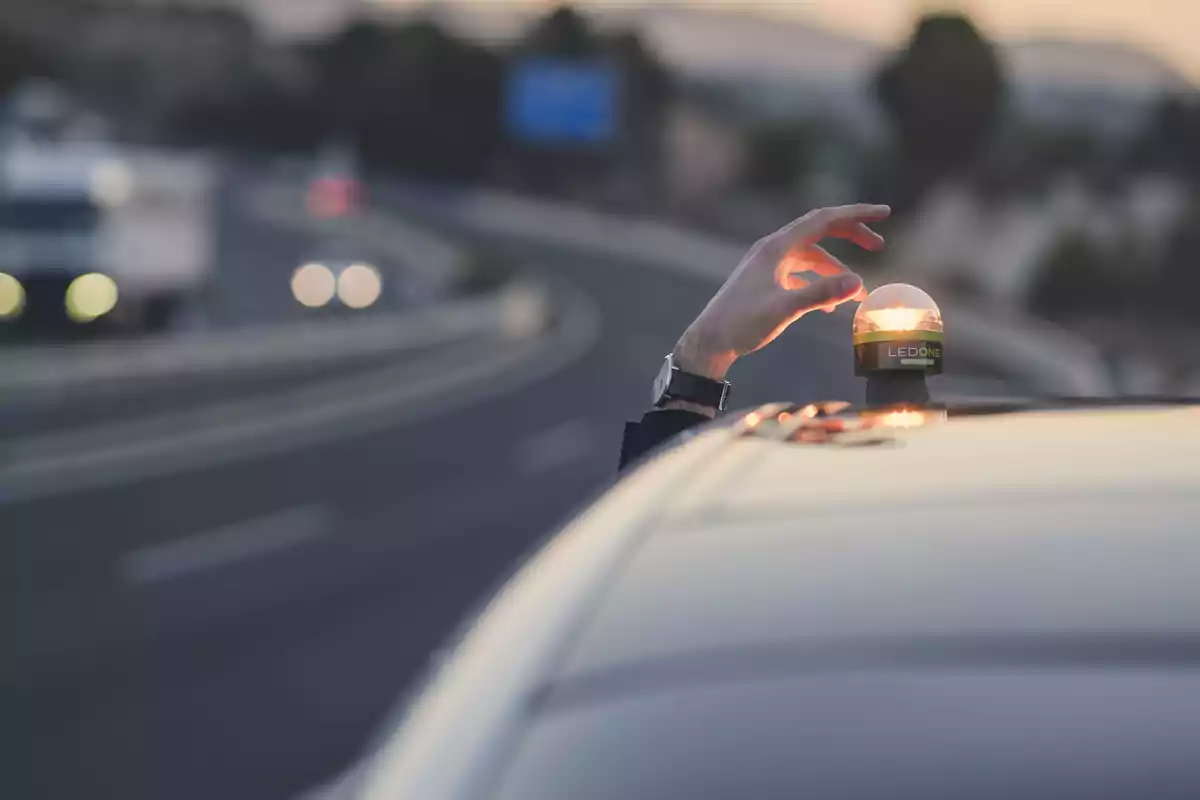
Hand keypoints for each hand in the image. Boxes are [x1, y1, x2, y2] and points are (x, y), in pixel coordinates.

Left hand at [673, 203, 890, 381]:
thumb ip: (821, 294)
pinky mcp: (765, 282)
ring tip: (858, 294)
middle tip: (879, 246)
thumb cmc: (741, 324)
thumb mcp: (784, 309)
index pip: (823, 219)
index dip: (855, 214)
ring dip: (836, 270)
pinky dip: (818, 283)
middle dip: (851, 236)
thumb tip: (859, 282)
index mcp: (776, 247)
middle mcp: (772, 250)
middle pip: (819, 232)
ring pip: (811, 257)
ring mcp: (768, 265)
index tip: (885, 213)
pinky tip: (830, 306)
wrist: (709, 341)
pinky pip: (799, 273)